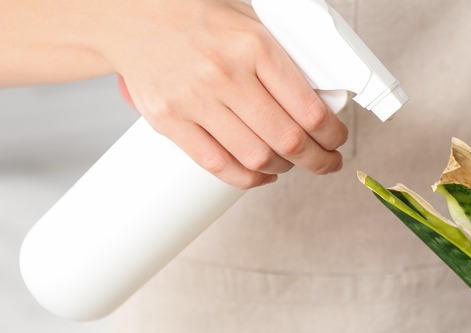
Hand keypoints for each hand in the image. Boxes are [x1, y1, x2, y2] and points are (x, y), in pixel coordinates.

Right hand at [101, 0, 347, 188]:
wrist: (133, 16)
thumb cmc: (198, 19)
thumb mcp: (252, 22)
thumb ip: (285, 57)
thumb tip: (324, 96)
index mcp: (254, 47)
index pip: (308, 109)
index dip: (332, 135)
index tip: (337, 140)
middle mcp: (225, 74)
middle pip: (287, 141)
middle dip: (318, 160)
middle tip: (327, 162)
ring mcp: (195, 100)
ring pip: (256, 158)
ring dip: (284, 169)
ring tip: (292, 164)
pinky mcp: (169, 121)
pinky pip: (217, 165)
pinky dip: (247, 179)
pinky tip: (261, 174)